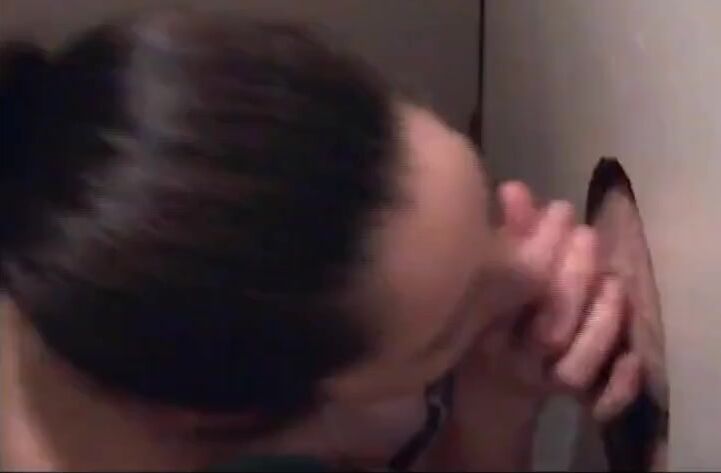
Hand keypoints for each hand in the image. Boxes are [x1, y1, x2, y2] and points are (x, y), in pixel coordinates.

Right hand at [453, 181, 642, 422]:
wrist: (488, 389)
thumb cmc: (485, 320)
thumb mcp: (485, 280)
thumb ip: (505, 236)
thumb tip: (514, 188)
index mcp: (482, 323)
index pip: (513, 287)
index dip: (540, 246)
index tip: (556, 209)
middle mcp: (511, 356)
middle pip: (550, 327)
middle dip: (574, 274)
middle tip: (586, 234)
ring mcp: (541, 380)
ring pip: (577, 363)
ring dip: (600, 318)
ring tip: (611, 280)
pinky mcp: (569, 398)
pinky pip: (599, 399)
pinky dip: (619, 381)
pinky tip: (631, 353)